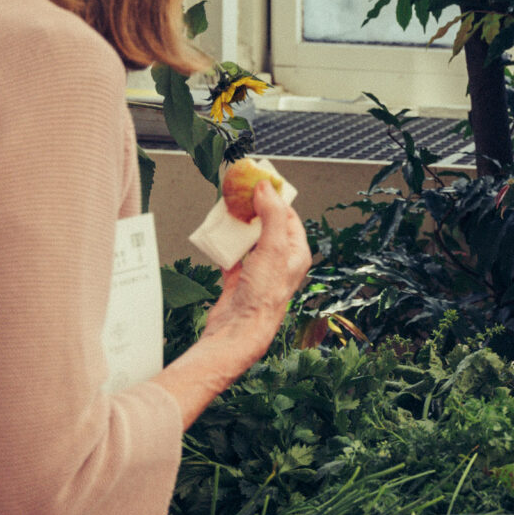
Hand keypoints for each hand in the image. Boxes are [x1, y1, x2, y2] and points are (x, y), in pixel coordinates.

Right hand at [196, 180, 310, 375]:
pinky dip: (224, 248)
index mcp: (296, 254)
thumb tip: (267, 189)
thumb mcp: (274, 247)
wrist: (238, 330)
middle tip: (239, 197)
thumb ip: (272, 215)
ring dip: (237, 229)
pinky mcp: (239, 281)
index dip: (275, 200)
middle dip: (253, 212)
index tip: (260, 184)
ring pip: (248, 242)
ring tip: (227, 214)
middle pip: (267, 227)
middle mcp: (280, 263)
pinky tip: (217, 240)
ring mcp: (259, 272)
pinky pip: (232, 257)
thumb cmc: (263, 296)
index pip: (289, 218)